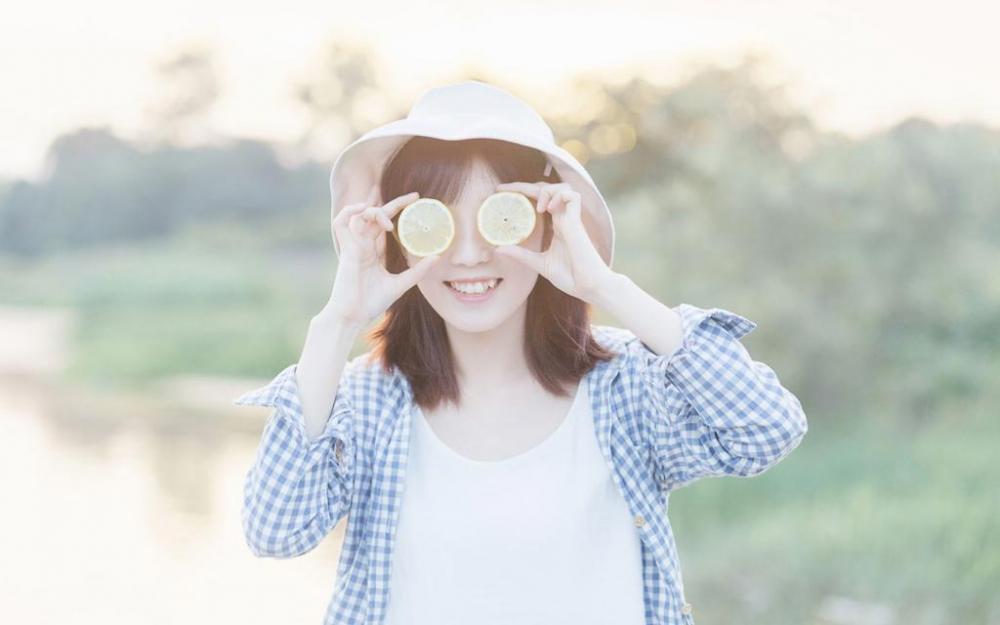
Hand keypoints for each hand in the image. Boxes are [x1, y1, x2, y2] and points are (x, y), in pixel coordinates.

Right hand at [324, 184, 441, 327]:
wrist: (353, 316)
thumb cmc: (371, 302)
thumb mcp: (401, 283)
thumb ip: (418, 270)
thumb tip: (437, 256)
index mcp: (373, 251)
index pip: (384, 224)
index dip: (397, 210)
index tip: (416, 200)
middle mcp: (363, 245)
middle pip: (375, 215)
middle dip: (394, 203)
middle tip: (415, 196)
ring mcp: (354, 246)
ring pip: (359, 215)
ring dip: (375, 210)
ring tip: (390, 222)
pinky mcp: (346, 250)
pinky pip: (341, 223)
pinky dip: (350, 211)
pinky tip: (364, 209)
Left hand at [493, 181, 617, 304]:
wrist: (588, 288)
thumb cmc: (571, 277)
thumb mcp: (539, 264)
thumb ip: (521, 255)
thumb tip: (498, 250)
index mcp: (557, 225)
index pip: (540, 199)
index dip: (522, 191)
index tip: (501, 192)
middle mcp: (564, 218)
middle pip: (548, 188)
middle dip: (525, 185)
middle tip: (504, 189)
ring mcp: (572, 219)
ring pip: (563, 187)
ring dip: (546, 190)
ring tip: (537, 207)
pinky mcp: (578, 224)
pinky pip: (573, 197)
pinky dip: (560, 196)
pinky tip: (549, 208)